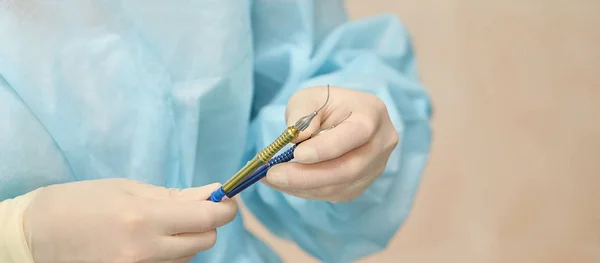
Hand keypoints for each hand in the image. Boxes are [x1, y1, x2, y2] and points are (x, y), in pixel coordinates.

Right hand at [23, 179, 236, 262]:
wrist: (35, 237)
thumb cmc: (79, 202)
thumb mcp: (127, 188)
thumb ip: (174, 195)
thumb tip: (212, 194)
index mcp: (145, 218)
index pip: (207, 219)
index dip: (225, 208)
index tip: (227, 200)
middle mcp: (146, 250)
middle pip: (204, 242)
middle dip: (207, 224)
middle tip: (194, 210)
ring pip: (188, 257)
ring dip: (187, 241)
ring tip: (163, 226)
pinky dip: (170, 254)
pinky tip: (152, 242)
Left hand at [264, 86, 398, 201]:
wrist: (343, 118)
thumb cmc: (325, 105)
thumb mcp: (309, 97)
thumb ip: (302, 114)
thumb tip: (298, 140)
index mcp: (372, 114)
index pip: (356, 134)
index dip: (326, 148)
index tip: (296, 154)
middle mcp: (380, 144)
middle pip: (349, 168)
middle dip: (307, 175)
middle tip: (273, 174)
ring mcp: (374, 168)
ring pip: (339, 186)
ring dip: (301, 186)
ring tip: (271, 178)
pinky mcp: (361, 185)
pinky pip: (333, 193)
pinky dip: (306, 190)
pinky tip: (286, 183)